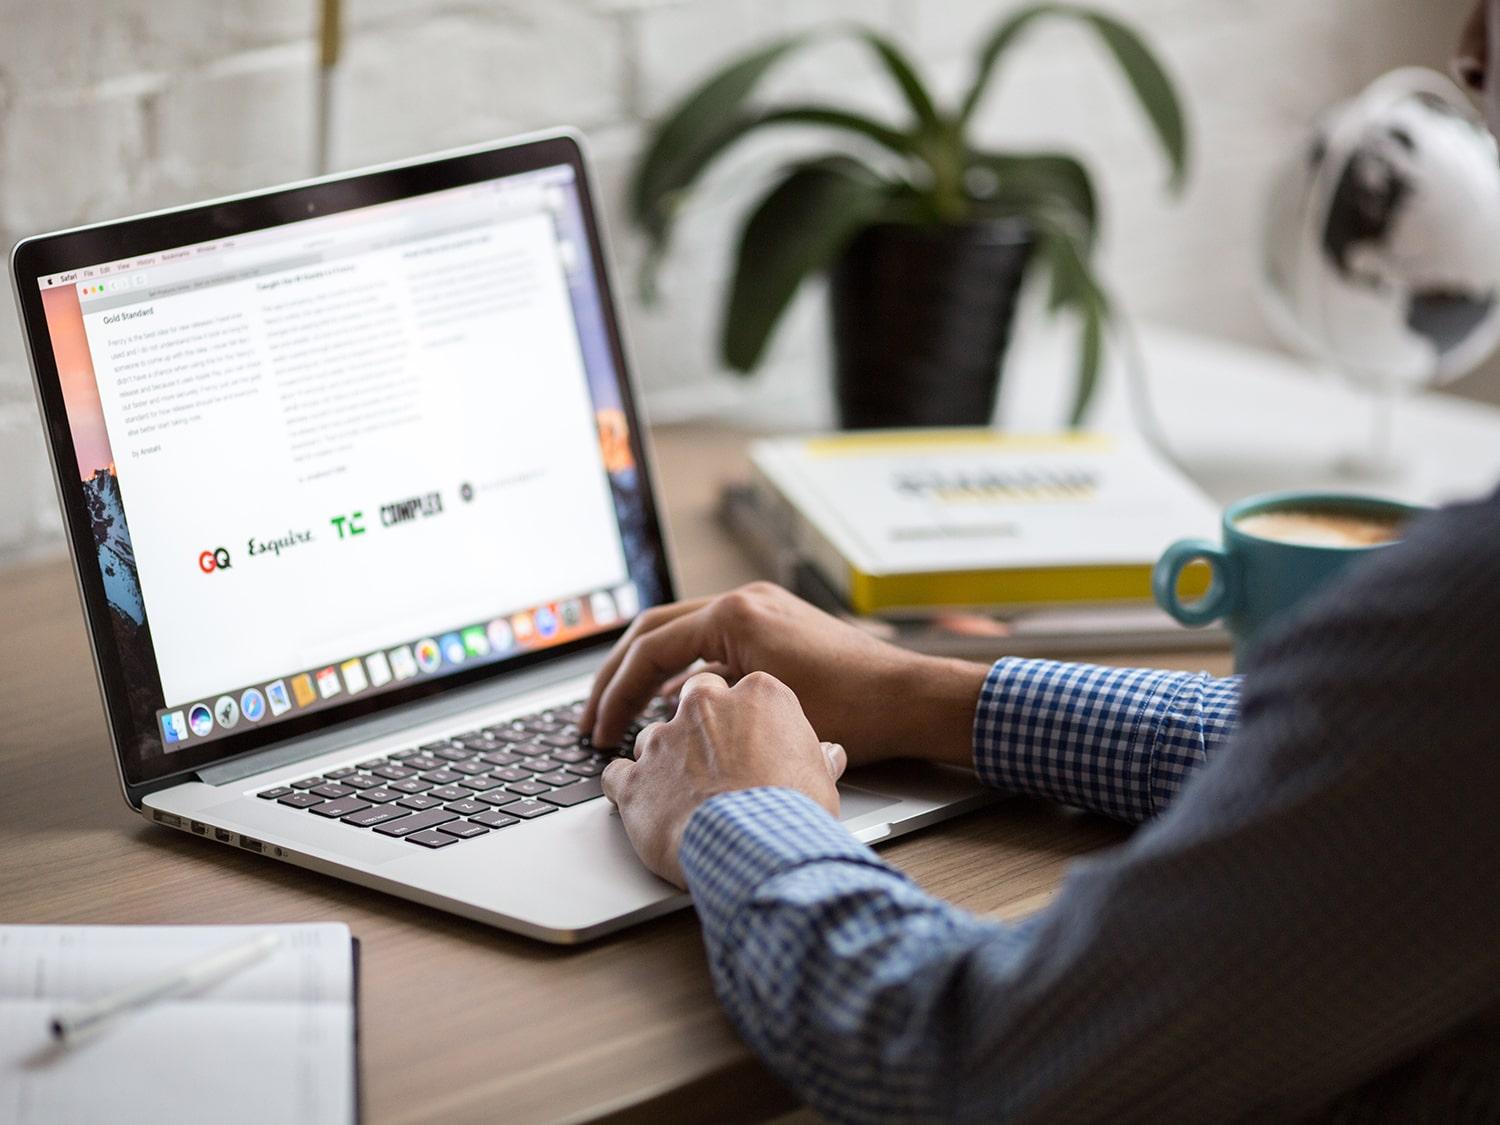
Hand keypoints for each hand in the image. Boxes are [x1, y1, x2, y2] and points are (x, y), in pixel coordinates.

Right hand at [582, 582, 987, 766]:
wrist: (912, 699)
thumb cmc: (853, 712)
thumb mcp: (764, 712)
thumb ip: (705, 706)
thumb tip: (661, 720)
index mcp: (736, 614)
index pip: (650, 648)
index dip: (616, 695)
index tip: (599, 733)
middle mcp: (745, 601)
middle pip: (654, 631)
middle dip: (617, 677)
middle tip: (592, 720)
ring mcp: (761, 609)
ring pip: (681, 635)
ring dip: (648, 674)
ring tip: (623, 717)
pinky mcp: (775, 626)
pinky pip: (712, 644)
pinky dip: (685, 674)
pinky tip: (675, 711)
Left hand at [601, 670, 845, 887]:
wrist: (755, 846)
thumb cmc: (793, 811)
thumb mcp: (821, 779)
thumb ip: (816, 757)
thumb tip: (829, 755)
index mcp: (757, 695)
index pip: (743, 690)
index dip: (745, 719)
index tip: (749, 739)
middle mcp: (705, 706)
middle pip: (693, 700)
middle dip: (699, 725)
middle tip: (714, 759)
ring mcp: (664, 740)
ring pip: (653, 738)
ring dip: (664, 761)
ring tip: (683, 794)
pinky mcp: (634, 778)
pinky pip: (617, 775)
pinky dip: (626, 789)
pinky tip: (643, 807)